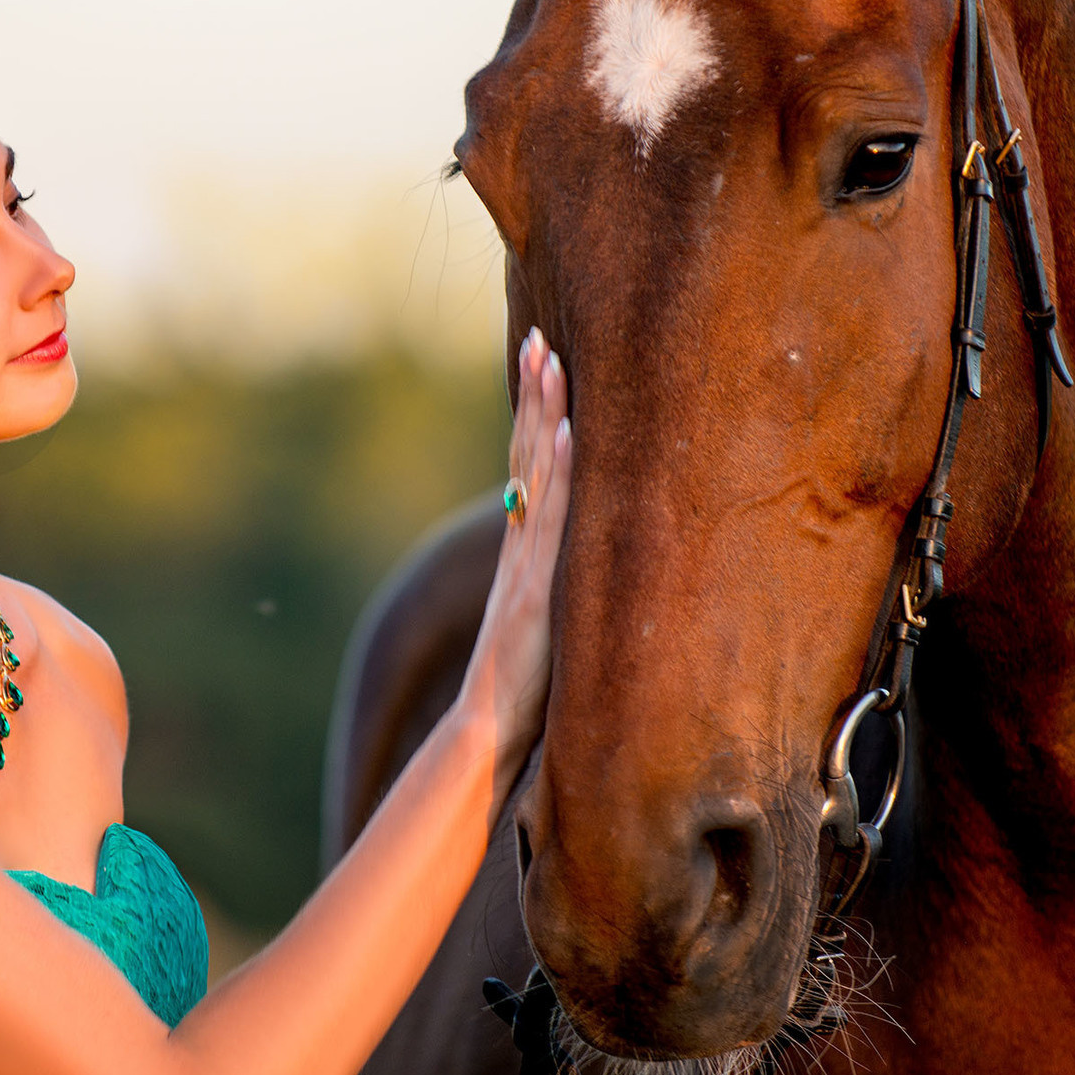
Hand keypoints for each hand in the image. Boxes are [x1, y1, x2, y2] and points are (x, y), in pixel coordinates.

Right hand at [456, 326, 570, 794]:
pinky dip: (558, 469)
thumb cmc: (522, 698)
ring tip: (549, 357)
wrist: (486, 736)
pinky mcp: (534, 586)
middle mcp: (520, 548)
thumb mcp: (546, 632)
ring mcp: (525, 563)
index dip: (533, 419)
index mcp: (523, 556)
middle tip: (541, 339)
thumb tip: (587, 582)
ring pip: (534, 473)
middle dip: (533, 395)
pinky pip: (551, 517)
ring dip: (543, 411)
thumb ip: (557, 599)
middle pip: (524, 456)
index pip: (527, 471)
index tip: (541, 367)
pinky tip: (567, 428)